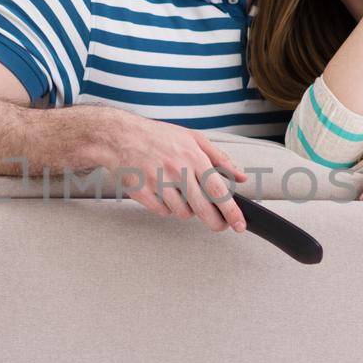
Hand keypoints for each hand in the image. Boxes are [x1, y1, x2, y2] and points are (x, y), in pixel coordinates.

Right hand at [102, 113, 248, 232]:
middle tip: (219, 226)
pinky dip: (167, 207)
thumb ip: (220, 158)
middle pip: (202, 208)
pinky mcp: (141, 192)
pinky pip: (163, 212)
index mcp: (193, 157)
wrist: (120, 136)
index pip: (218, 191)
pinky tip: (163, 193)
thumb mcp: (193, 139)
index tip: (239, 225)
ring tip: (180, 194)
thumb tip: (242, 177)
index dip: (231, 211)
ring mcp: (158, 182)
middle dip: (215, 222)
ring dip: (186, 209)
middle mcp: (177, 170)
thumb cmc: (159, 137)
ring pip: (182, 212)